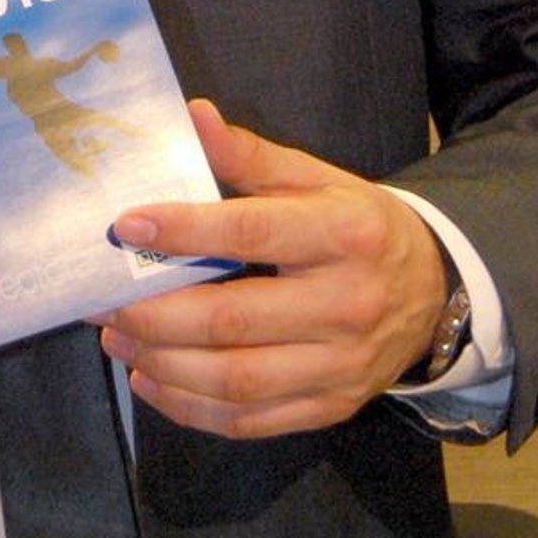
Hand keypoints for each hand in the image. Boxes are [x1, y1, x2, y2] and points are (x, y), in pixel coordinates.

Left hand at [98, 99, 448, 438]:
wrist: (436, 293)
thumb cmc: (359, 228)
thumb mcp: (319, 181)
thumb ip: (251, 157)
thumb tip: (193, 118)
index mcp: (345, 234)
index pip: (252, 233)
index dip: (184, 230)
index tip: (124, 227)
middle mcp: (346, 304)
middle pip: (232, 320)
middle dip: (153, 313)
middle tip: (101, 301)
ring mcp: (341, 365)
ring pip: (235, 379)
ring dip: (162, 363)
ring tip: (117, 337)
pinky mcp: (331, 407)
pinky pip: (249, 420)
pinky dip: (190, 407)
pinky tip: (151, 378)